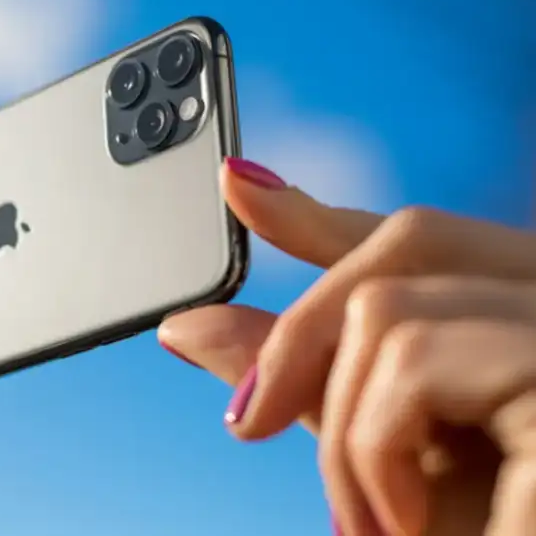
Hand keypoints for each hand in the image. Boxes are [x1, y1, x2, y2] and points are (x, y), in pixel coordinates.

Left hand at [157, 158, 535, 534]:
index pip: (419, 236)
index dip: (326, 209)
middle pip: (404, 245)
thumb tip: (187, 327)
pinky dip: (373, 451)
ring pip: (386, 309)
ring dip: (346, 432)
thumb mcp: (379, 458)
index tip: (238, 188)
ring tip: (373, 523)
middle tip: (249, 423)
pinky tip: (399, 523)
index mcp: (518, 323)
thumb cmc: (478, 533)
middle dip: (302, 331)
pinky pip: (409, 362)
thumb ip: (303, 380)